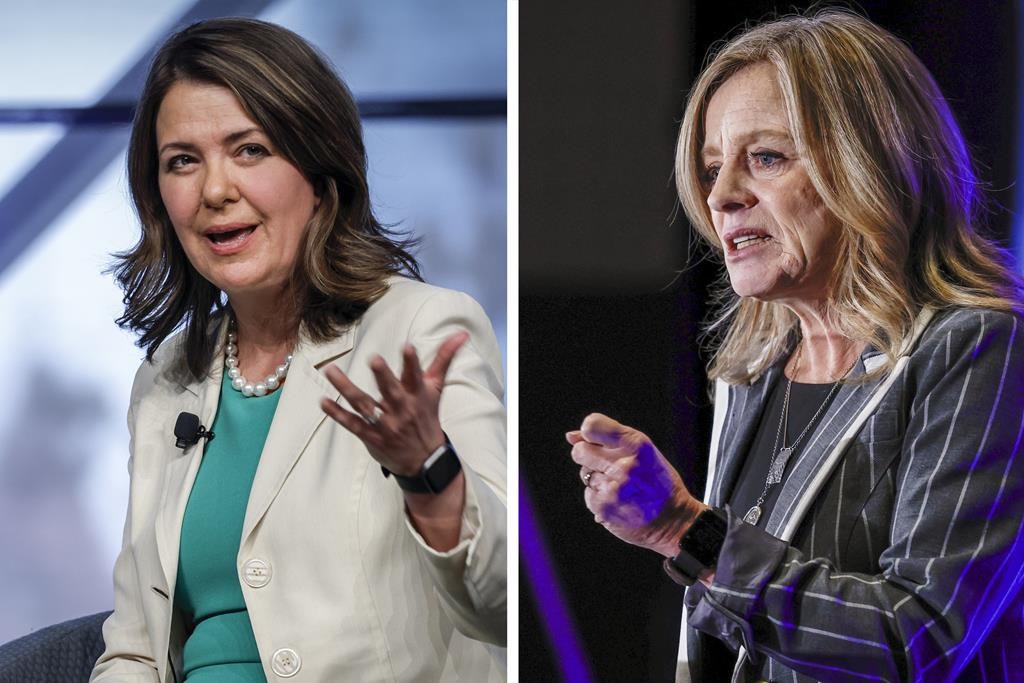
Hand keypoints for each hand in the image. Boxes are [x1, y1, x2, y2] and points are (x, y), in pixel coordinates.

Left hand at [321, 331, 468, 475]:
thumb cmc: (427, 416)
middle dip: (383, 376)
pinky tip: (323, 401)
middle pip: (391, 390)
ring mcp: (385, 424)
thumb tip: (461, 333)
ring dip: (346, 388)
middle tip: (374, 360)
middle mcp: (401, 409)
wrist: (424, 459)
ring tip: (331, 370)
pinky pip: (352, 423)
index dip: (412, 362)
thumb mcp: (436, 387)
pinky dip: (337, 414)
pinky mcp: (371, 436)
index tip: (408, 347)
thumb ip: (444, 358)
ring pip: (364, 404)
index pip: (416, 376)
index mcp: (417, 395)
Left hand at [568, 413, 706, 556]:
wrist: (674, 520)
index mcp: (637, 444)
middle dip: (588, 457)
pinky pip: (588, 494)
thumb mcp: (642, 452)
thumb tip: (570, 436)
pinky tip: (619, 501)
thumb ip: (607, 439)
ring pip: (585, 474)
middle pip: (579, 450)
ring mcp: (613, 487)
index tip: (596, 441)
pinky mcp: (603, 507)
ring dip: (598, 480)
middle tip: (609, 467)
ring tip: (622, 488)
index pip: (591, 426)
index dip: (589, 433)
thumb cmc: (657, 482)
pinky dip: (600, 498)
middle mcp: (625, 465)